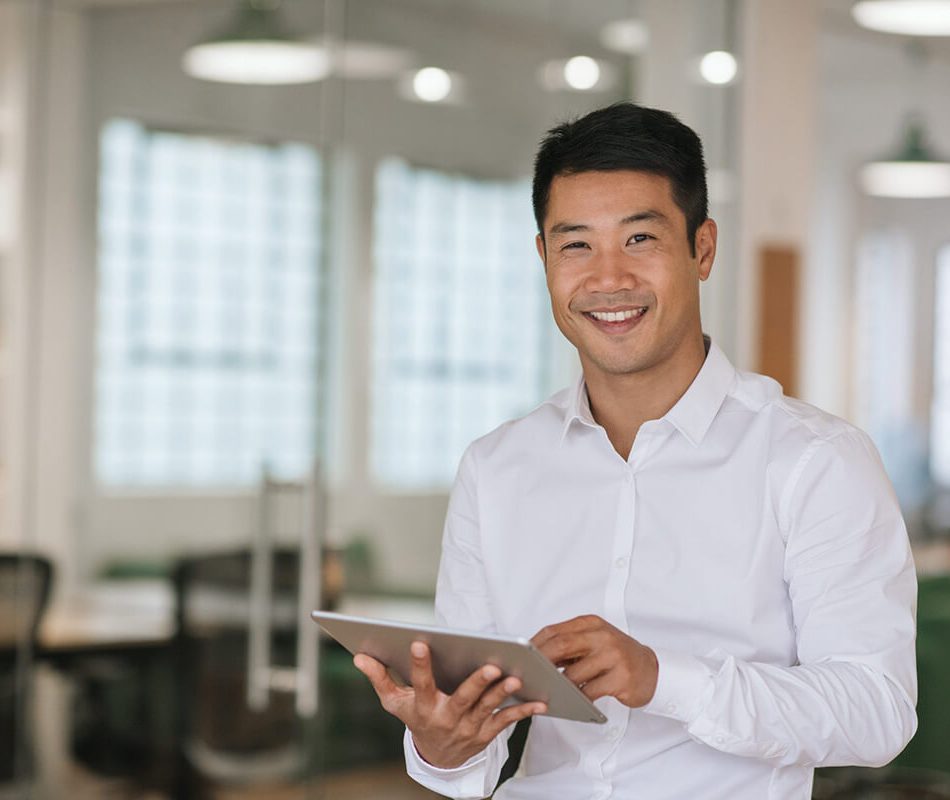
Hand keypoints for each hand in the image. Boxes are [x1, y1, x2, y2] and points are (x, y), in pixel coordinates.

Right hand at [353, 641, 546, 768]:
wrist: (437, 757)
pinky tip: (540, 701)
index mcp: (424, 706)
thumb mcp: (395, 701)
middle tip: (491, 665)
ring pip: (488, 708)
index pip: (421, 683)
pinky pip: (507, 722)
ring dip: (502, 694)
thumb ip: (379, 677)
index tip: (420, 642)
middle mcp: (447, 717)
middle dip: (477, 682)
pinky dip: (524, 712)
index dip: (419, 665)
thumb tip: (359, 655)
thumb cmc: (416, 717)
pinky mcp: (487, 733)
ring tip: (515, 677)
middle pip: (463, 698)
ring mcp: (469, 727)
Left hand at [531, 614, 657, 707]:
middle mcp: (602, 636)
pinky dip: (576, 698)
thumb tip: (535, 657)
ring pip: (574, 673)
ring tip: (546, 692)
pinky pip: (590, 691)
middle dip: (540, 662)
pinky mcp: (621, 678)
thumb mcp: (593, 642)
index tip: (519, 657)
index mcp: (591, 624)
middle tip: (526, 676)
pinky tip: (570, 700)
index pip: (555, 631)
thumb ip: (569, 646)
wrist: (652, 670)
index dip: (534, 644)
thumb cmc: (615, 656)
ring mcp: (613, 656)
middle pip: (561, 646)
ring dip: (558, 686)